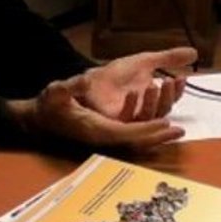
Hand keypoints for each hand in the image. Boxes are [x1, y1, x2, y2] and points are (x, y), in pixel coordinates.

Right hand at [7, 74, 184, 150]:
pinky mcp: (108, 133)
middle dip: (157, 137)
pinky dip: (149, 130)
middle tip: (180, 130)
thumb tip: (82, 80)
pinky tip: (161, 124)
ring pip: (137, 139)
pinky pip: (133, 134)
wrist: (41, 120)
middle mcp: (103, 137)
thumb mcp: (55, 92)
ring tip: (178, 130)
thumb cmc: (49, 106)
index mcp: (94, 129)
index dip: (145, 129)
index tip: (164, 123)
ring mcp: (107, 137)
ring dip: (157, 134)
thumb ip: (68, 88)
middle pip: (136, 141)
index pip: (125, 132)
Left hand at [79, 47, 196, 120]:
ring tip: (152, 84)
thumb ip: (169, 58)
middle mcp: (144, 112)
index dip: (177, 91)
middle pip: (161, 111)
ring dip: (152, 102)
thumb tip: (195, 52)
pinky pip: (125, 119)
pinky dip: (131, 106)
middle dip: (167, 97)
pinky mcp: (113, 121)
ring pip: (147, 117)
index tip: (182, 77)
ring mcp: (129, 118)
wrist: (93, 78)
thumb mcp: (146, 61)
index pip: (170, 100)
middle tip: (168, 80)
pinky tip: (132, 92)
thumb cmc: (119, 73)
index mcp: (153, 100)